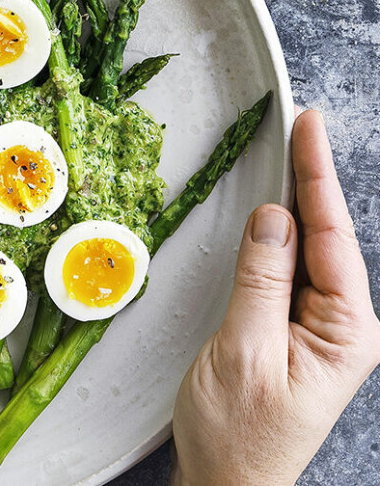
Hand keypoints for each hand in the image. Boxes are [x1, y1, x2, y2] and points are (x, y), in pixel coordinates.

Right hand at [171, 110, 379, 484]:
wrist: (229, 485)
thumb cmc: (238, 435)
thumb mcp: (242, 352)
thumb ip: (261, 281)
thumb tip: (272, 218)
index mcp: (346, 331)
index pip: (331, 237)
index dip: (317, 176)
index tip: (308, 127)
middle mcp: (343, 327)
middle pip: (326, 237)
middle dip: (311, 180)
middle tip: (300, 126)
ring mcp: (320, 331)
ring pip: (307, 253)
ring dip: (295, 207)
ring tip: (289, 157)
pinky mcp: (294, 334)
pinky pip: (288, 275)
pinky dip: (276, 241)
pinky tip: (272, 218)